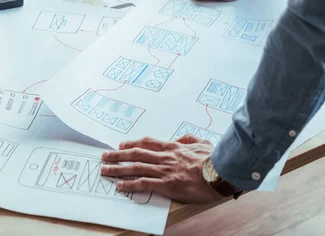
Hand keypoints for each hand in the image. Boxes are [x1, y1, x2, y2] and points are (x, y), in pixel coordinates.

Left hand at [100, 134, 222, 203]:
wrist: (219, 173)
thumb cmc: (214, 159)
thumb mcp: (203, 142)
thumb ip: (190, 139)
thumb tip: (181, 138)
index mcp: (173, 148)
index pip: (148, 143)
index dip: (133, 143)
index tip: (122, 144)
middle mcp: (165, 157)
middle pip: (136, 154)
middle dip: (118, 154)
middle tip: (105, 155)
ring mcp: (164, 171)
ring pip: (135, 168)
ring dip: (118, 168)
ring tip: (105, 170)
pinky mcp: (166, 185)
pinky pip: (143, 184)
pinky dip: (129, 184)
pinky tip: (119, 186)